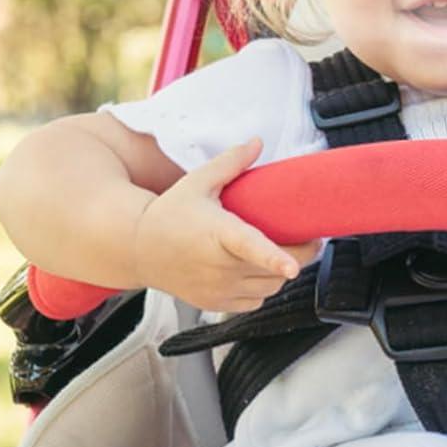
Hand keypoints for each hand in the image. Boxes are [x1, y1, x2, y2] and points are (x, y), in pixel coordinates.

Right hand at [131, 139, 320, 312]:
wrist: (138, 248)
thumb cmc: (169, 213)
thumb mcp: (198, 182)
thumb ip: (231, 163)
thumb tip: (257, 143)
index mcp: (217, 233)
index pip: (250, 248)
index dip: (275, 258)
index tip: (293, 266)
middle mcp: (218, 266)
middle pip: (275, 270)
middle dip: (300, 254)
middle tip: (308, 237)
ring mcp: (217, 289)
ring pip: (271, 287)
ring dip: (282, 271)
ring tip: (282, 251)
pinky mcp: (215, 304)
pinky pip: (256, 301)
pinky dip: (264, 287)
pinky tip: (258, 269)